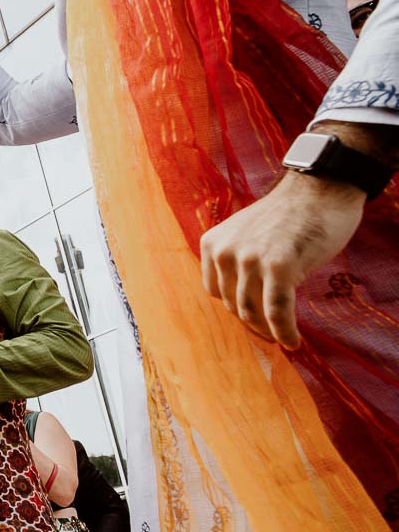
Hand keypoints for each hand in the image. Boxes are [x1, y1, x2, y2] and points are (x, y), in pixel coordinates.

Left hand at [199, 170, 364, 345]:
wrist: (320, 190)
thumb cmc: (289, 216)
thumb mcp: (246, 236)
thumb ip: (237, 262)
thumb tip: (241, 305)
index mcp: (211, 243)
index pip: (216, 291)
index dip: (237, 309)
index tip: (254, 319)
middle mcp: (225, 251)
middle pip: (234, 304)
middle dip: (254, 324)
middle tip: (272, 335)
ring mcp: (250, 258)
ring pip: (254, 311)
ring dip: (269, 332)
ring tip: (283, 339)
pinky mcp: (279, 266)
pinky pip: (277, 311)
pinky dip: (284, 331)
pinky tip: (292, 341)